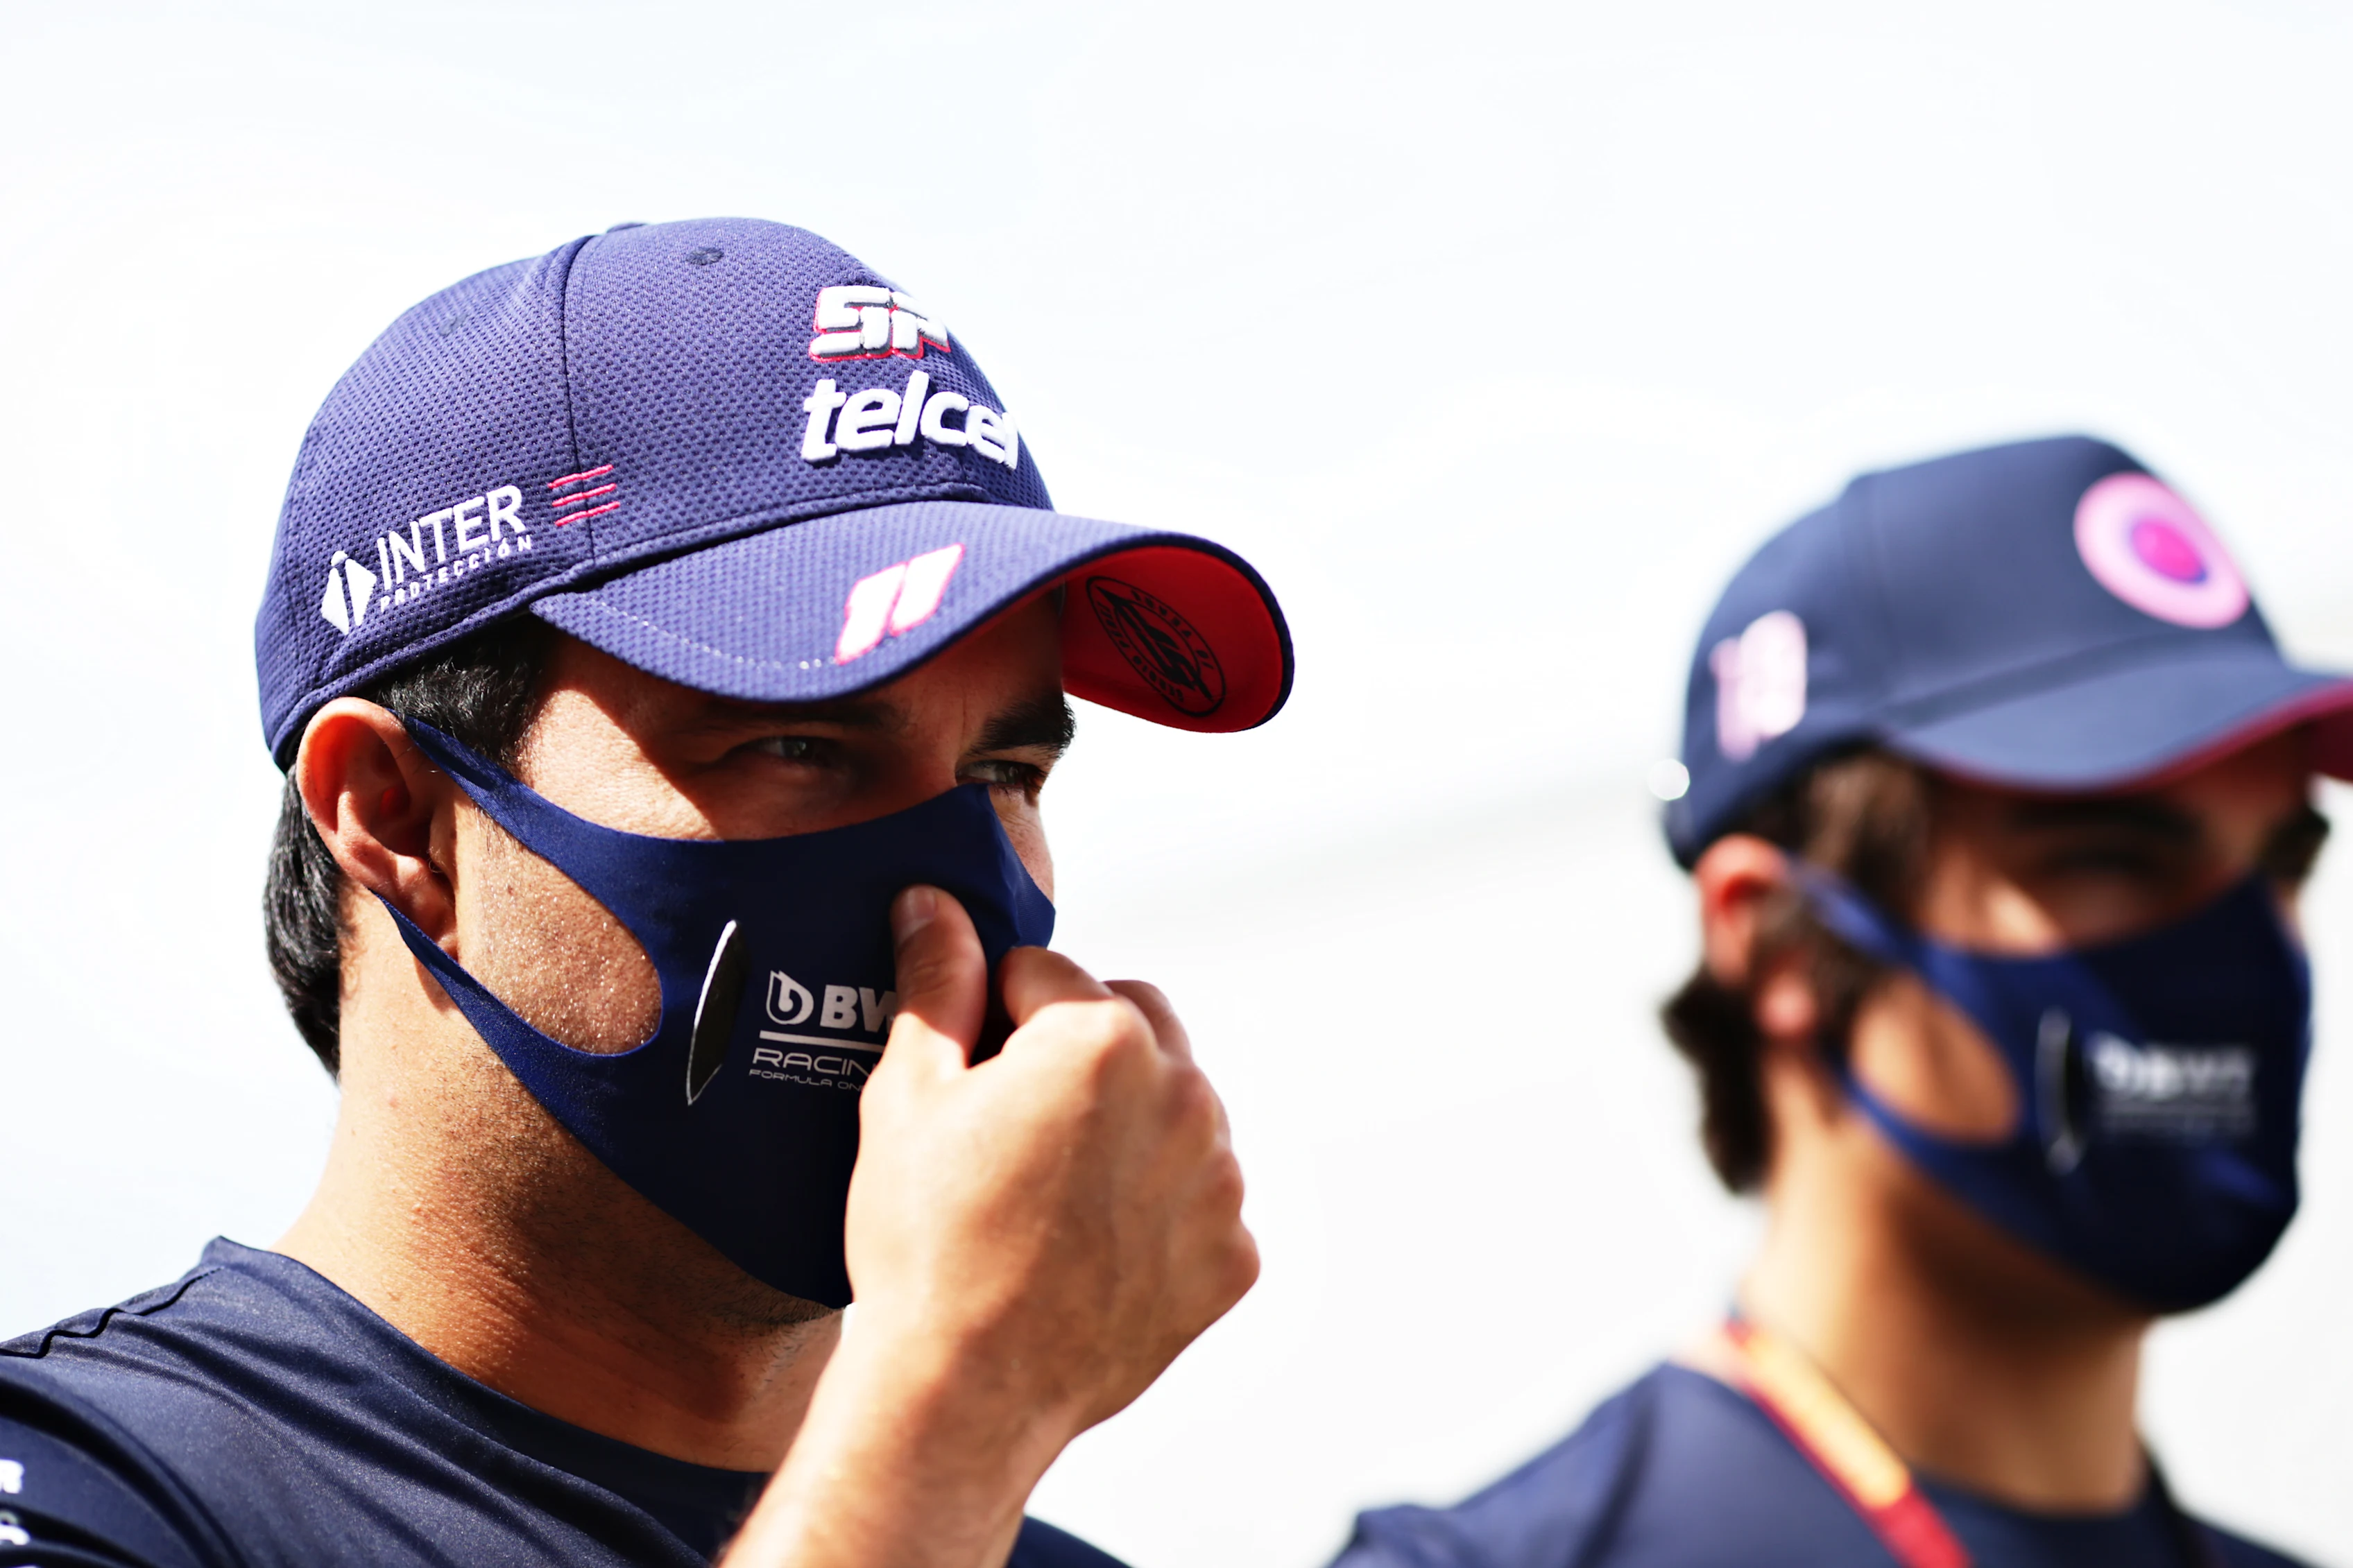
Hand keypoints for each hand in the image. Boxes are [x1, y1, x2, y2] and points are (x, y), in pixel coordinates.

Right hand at [722, 886, 1255, 1567]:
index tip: (966, 1071)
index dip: (990, 1014)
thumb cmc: (924, 1242)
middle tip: (1010, 1116)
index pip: (1045, 973)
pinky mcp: (1232, 1255)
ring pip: (1175, 1107)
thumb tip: (935, 904)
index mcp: (1104, 1037)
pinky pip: (1198, 1197)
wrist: (964, 1393)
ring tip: (1048, 1185)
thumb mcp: (908, 1095)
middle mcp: (1185, 1095)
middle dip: (1076, 1045)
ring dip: (1125, 1121)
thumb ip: (935, 983)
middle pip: (1131, 1022)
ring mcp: (1219, 1181)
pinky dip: (1156, 1206)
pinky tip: (1089, 1242)